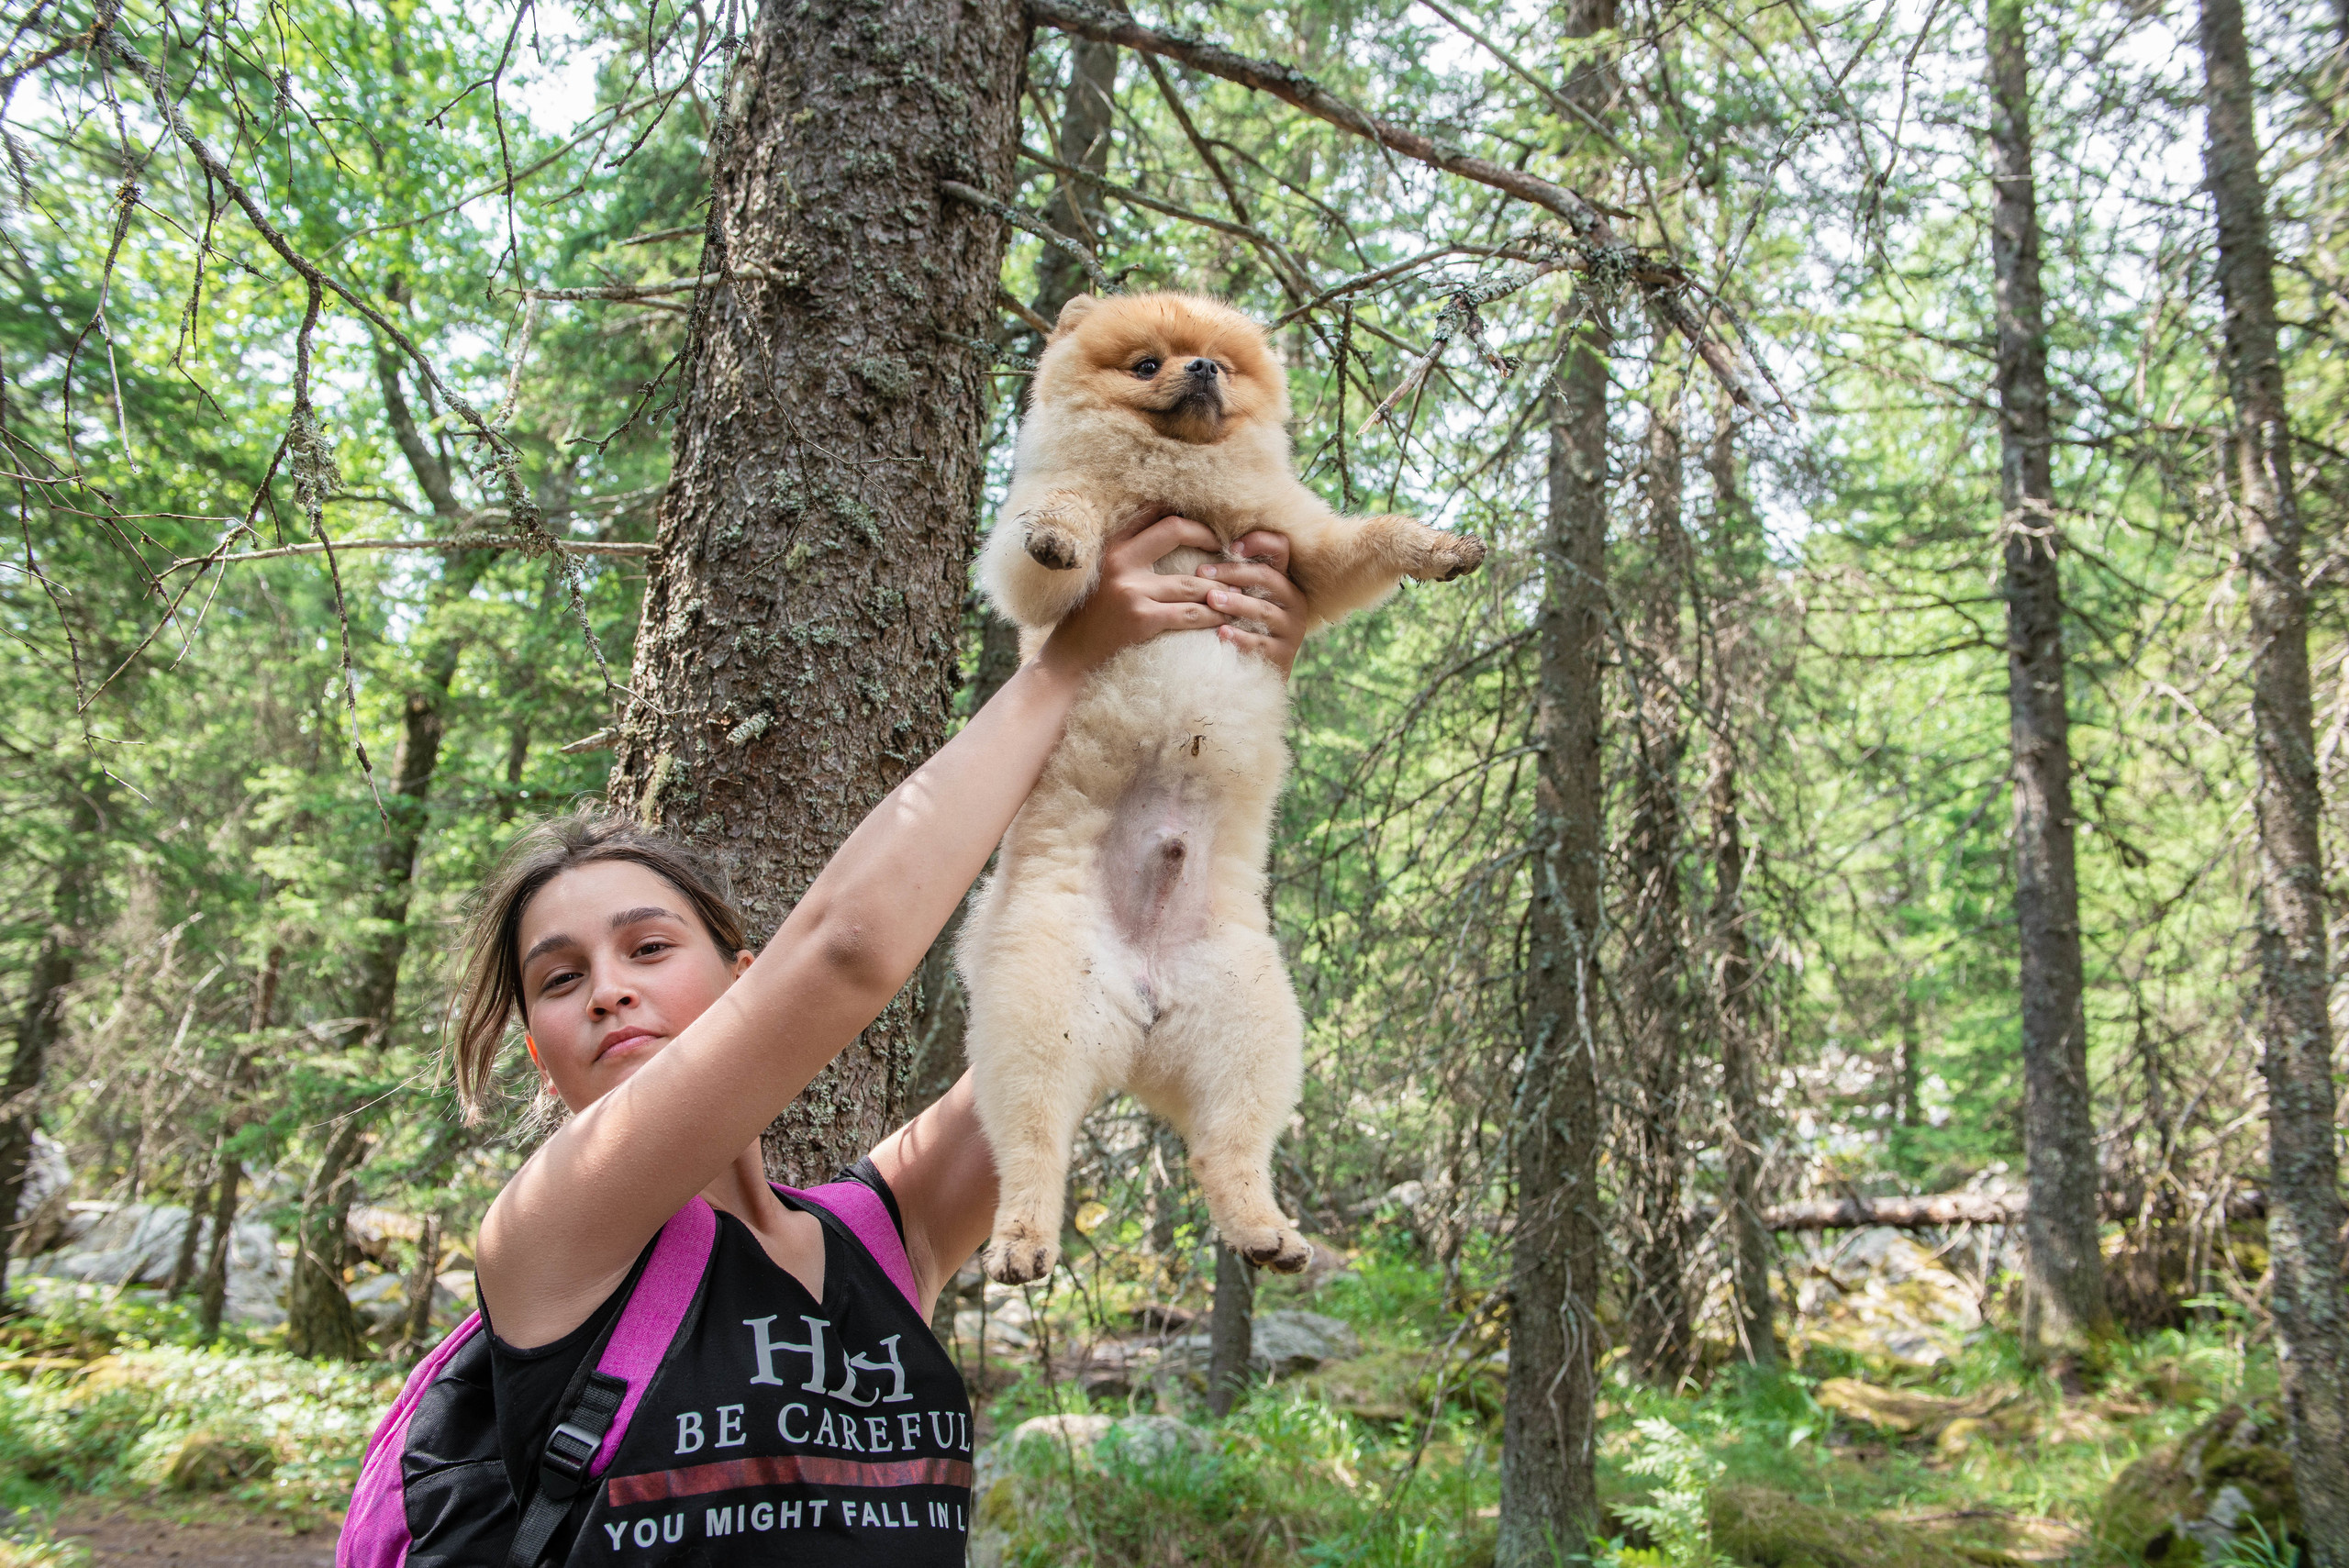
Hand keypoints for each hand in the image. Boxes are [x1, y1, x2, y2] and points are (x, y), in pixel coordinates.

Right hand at [1035, 509, 1230, 678]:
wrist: (1070, 656)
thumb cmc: (1090, 616)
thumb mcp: (1101, 574)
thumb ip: (1127, 554)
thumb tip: (1167, 533)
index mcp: (1111, 545)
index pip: (1152, 512)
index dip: (1182, 511)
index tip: (1205, 521)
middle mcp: (1120, 560)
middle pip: (1175, 530)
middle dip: (1207, 535)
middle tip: (1228, 547)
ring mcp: (1132, 590)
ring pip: (1192, 581)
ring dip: (1220, 587)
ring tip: (1238, 590)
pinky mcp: (1142, 618)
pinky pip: (1189, 614)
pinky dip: (1212, 615)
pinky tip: (1225, 617)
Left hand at [1201, 530, 1306, 678]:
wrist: (1255, 673)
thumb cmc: (1242, 625)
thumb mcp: (1242, 597)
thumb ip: (1234, 575)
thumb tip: (1201, 545)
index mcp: (1284, 580)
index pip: (1281, 548)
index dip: (1258, 542)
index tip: (1231, 548)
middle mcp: (1294, 601)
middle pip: (1267, 578)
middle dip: (1234, 573)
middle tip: (1203, 573)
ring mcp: (1291, 629)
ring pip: (1263, 610)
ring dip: (1236, 603)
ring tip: (1211, 600)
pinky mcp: (1283, 655)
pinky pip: (1261, 643)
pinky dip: (1240, 637)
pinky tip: (1221, 633)